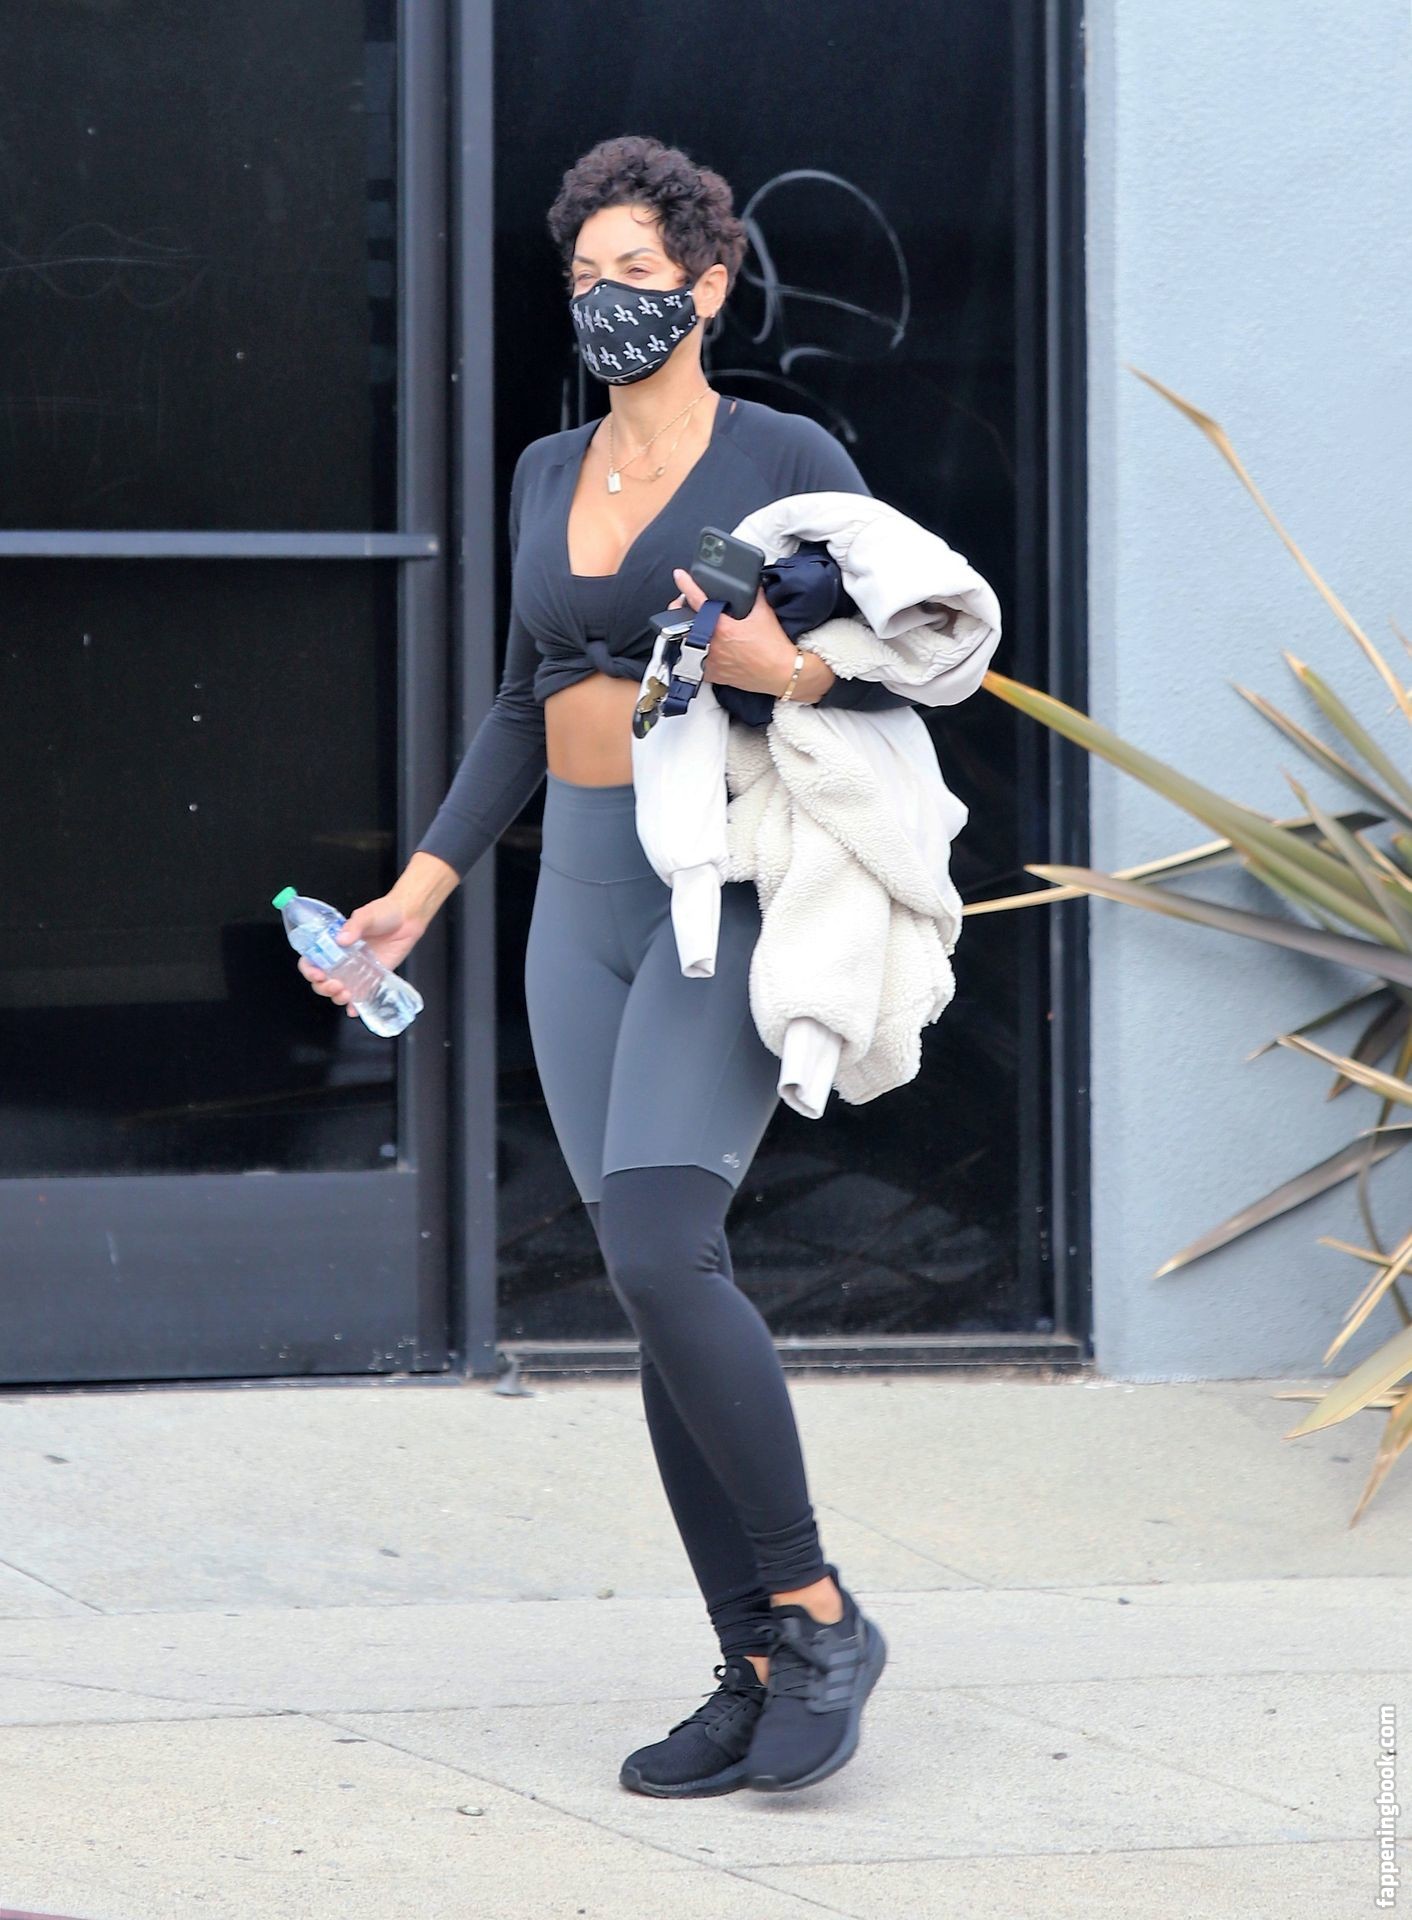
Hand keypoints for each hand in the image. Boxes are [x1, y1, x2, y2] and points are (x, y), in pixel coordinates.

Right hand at [298, 895, 427, 1017]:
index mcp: (333, 943)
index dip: (309, 969)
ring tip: (345, 993)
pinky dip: (355, 1006)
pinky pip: (360, 995)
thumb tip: (342, 939)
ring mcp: (355, 971)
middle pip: (322, 980)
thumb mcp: (366, 915)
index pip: (311, 960)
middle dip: (323, 987)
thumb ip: (354, 926)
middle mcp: (341, 959)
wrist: (407, 919)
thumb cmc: (384, 912)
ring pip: (338, 990)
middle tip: (334, 985)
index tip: (317, 973)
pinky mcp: (372, 978)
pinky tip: (354, 1010)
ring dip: (337, 997)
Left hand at [669, 566, 798, 695]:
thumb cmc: (775, 648)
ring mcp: (712, 662)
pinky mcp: (715, 675)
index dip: (687, 585)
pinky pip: (696, 665)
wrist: (782, 672)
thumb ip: (755, 595)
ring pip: (688, 645)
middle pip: (686, 624)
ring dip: (689, 634)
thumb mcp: (765, 613)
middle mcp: (714, 646)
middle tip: (687, 607)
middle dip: (683, 613)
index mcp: (723, 628)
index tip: (680, 576)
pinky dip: (697, 656)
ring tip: (696, 628)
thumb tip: (752, 584)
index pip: (699, 601)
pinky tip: (704, 650)